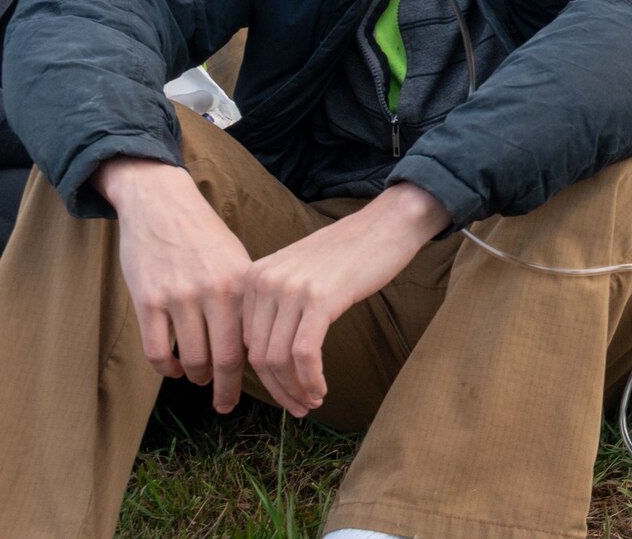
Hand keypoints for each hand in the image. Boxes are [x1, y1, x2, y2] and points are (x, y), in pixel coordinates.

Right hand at [96, 158, 253, 413]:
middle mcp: (214, 291)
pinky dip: (166, 368)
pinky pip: (157, 351)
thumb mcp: (236, 260)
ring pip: (192, 359)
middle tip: (225, 405)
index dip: (257, 372)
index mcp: (242, 283)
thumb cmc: (203, 237)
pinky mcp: (148, 299)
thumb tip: (258, 344)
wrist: (161, 204)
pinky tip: (172, 368)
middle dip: (226, 390)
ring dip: (195, 376)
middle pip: (224, 359)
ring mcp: (179, 296)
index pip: (254, 341)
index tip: (260, 388)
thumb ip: (245, 300)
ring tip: (198, 377)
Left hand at [242, 182, 448, 415]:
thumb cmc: (348, 254)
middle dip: (279, 390)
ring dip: (295, 390)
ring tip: (313, 402)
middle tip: (299, 408)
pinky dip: (310, 379)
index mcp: (255, 276)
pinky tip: (321, 390)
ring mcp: (291, 289)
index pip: (247, 342)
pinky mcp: (320, 299)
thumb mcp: (298, 273)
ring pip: (278, 360)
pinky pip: (304, 354)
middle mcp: (265, 282)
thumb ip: (277, 305)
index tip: (285, 394)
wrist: (385, 225)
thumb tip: (268, 357)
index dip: (265, 377)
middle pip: (259, 356)